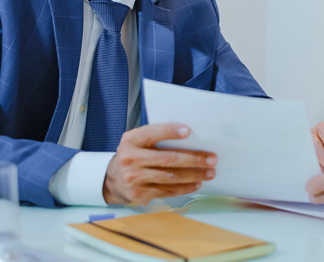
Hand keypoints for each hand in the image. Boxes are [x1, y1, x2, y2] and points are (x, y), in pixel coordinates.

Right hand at [102, 123, 216, 204]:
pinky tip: (197, 184)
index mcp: (131, 140)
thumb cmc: (133, 155)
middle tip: (212, 159)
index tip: (188, 131)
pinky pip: (166, 191)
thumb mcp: (137, 141)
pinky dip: (184, 188)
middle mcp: (130, 158)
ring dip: (194, 175)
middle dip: (193, 159)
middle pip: (167, 158)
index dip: (170, 132)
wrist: (111, 180)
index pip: (152, 134)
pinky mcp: (139, 193)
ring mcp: (134, 178)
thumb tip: (190, 137)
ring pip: (170, 177)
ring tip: (209, 172)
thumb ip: (156, 138)